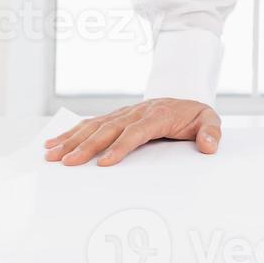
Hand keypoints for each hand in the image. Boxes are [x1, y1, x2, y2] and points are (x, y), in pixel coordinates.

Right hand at [43, 98, 220, 166]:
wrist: (185, 99)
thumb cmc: (195, 115)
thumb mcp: (209, 120)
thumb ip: (211, 132)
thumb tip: (210, 146)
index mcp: (158, 115)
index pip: (137, 132)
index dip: (121, 147)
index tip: (105, 163)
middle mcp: (136, 112)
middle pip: (109, 129)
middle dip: (87, 146)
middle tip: (67, 163)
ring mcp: (123, 113)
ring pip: (95, 126)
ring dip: (72, 140)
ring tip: (52, 154)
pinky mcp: (115, 117)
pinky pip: (90, 123)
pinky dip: (71, 132)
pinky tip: (53, 142)